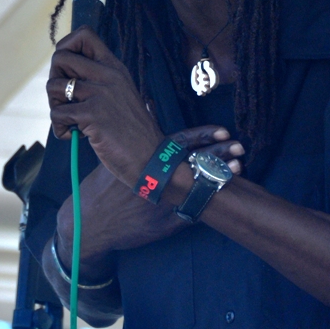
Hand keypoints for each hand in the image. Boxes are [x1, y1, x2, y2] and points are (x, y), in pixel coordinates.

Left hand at [47, 25, 162, 185]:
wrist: (150, 157)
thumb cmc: (131, 129)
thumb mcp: (120, 93)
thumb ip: (99, 79)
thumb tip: (65, 71)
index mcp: (115, 67)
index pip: (85, 34)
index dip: (66, 46)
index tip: (67, 68)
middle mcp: (108, 74)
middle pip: (60, 57)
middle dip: (54, 80)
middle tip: (66, 100)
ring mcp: (100, 93)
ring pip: (53, 86)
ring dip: (55, 106)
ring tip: (70, 119)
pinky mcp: (92, 115)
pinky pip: (58, 114)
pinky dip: (60, 129)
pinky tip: (75, 135)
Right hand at [56, 130, 244, 264]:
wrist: (89, 225)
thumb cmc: (102, 186)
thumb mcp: (115, 154)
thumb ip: (137, 132)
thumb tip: (148, 103)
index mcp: (149, 159)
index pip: (182, 143)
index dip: (205, 137)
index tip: (225, 132)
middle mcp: (159, 178)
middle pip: (194, 163)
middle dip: (219, 155)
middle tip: (241, 149)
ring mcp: (164, 201)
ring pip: (197, 187)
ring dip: (218, 178)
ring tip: (238, 169)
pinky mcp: (165, 224)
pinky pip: (191, 214)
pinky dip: (207, 206)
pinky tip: (229, 204)